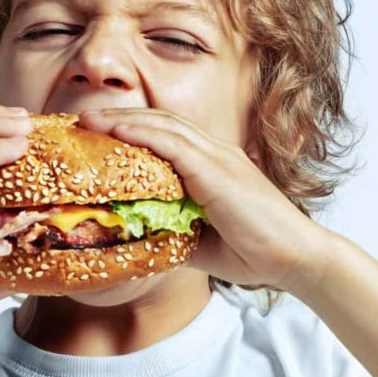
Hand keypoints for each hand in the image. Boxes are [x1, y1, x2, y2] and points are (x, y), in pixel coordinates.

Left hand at [77, 108, 332, 291]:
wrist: (296, 259)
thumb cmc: (254, 252)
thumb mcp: (200, 242)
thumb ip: (172, 233)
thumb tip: (138, 239)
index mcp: (212, 165)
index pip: (165, 136)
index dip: (130, 130)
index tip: (96, 134)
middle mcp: (214, 153)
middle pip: (159, 122)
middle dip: (118, 117)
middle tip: (81, 118)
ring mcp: (217, 158)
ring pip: (162, 126)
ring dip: (120, 119)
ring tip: (86, 118)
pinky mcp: (217, 171)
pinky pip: (172, 144)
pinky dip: (141, 134)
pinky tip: (114, 130)